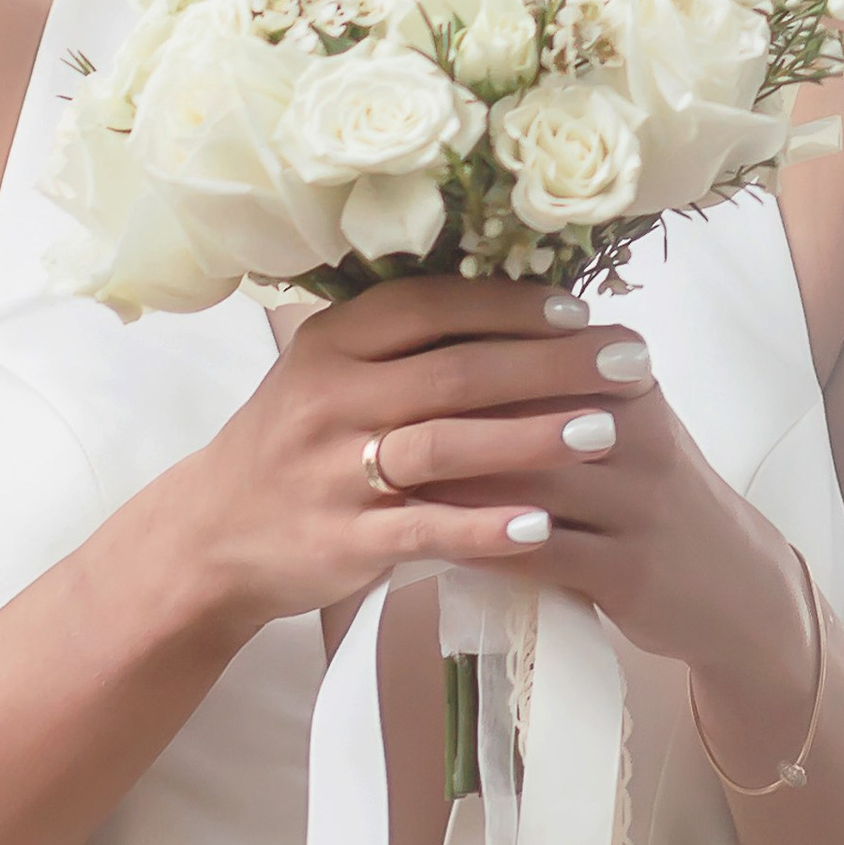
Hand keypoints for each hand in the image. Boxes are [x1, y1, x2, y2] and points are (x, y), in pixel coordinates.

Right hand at [165, 274, 663, 637]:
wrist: (213, 534)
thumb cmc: (294, 441)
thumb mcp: (327, 370)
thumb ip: (402, 341)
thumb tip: (518, 304)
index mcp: (333, 341)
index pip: (432, 306)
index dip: (511, 306)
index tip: (583, 308)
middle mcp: (331, 396)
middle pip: (455, 370)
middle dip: (552, 364)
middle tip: (630, 362)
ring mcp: (334, 470)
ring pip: (445, 444)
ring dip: (531, 438)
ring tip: (605, 433)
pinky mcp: (342, 540)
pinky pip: (424, 529)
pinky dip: (484, 527)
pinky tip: (543, 527)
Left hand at [356, 294, 822, 757]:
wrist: (734, 586)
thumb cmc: (653, 493)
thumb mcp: (624, 419)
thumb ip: (555, 376)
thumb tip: (452, 323)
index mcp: (630, 381)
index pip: (536, 345)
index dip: (460, 342)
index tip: (385, 342)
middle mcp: (638, 433)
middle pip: (523, 407)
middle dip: (442, 406)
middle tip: (363, 403)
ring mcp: (637, 504)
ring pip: (524, 480)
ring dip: (448, 478)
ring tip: (375, 470)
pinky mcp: (629, 572)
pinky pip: (537, 554)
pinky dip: (477, 542)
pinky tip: (423, 540)